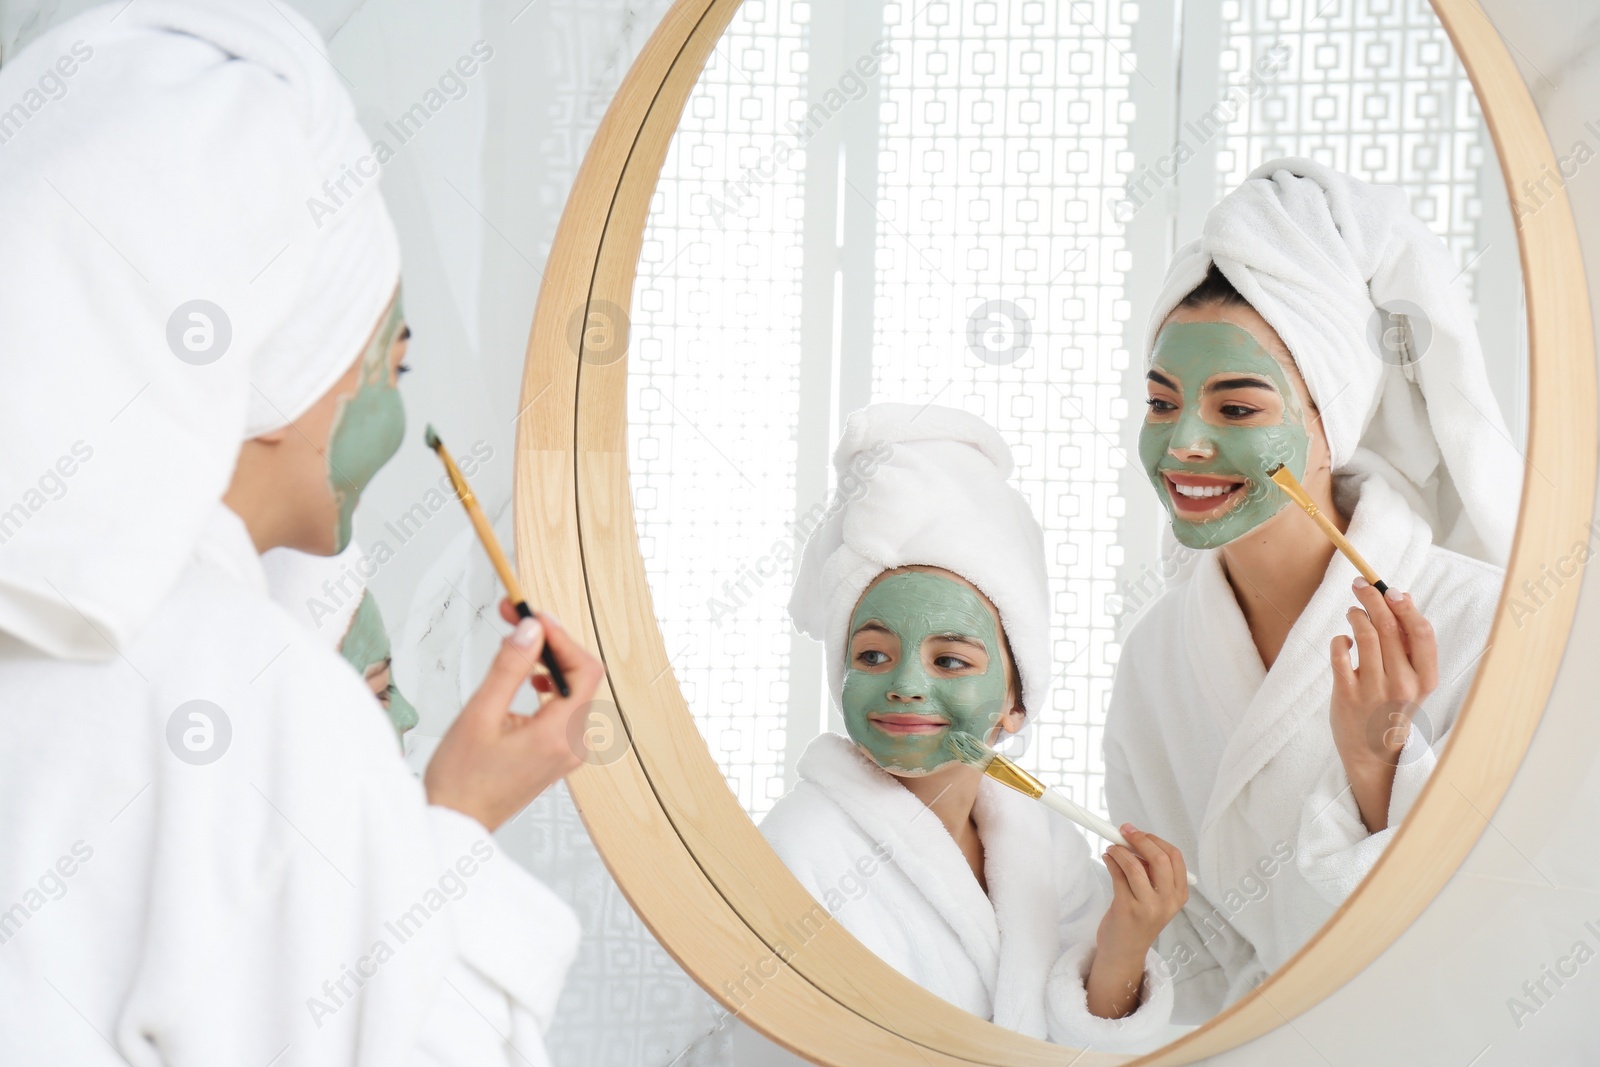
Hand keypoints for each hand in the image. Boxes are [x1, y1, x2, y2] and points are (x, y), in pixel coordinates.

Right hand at [425, 599, 604, 830]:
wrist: (456, 822)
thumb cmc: (461, 780)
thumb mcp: (480, 714)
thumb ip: (509, 667)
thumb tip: (531, 630)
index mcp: (559, 735)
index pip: (585, 669)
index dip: (561, 636)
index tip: (533, 616)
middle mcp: (573, 744)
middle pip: (581, 676)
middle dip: (551, 643)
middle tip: (517, 619)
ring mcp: (568, 751)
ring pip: (574, 690)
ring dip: (549, 662)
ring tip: (518, 646)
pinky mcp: (558, 754)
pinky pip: (565, 709)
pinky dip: (548, 685)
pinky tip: (526, 680)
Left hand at [1087, 825, 1187, 1018]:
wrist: (1125, 951)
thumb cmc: (1139, 918)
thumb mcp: (1155, 897)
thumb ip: (1152, 872)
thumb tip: (1135, 840)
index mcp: (1179, 895)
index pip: (1175, 857)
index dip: (1155, 840)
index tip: (1139, 832)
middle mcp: (1167, 902)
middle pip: (1159, 858)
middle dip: (1139, 839)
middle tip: (1124, 831)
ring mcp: (1148, 907)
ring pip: (1135, 866)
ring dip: (1120, 851)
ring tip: (1111, 848)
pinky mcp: (1127, 910)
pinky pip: (1118, 875)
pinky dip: (1111, 861)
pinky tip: (1107, 858)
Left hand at [1329, 579, 1438, 831]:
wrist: (1374, 752)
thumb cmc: (1393, 705)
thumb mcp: (1412, 679)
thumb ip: (1408, 644)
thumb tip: (1399, 596)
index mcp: (1425, 679)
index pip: (1422, 633)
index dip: (1406, 606)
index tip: (1391, 590)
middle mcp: (1403, 684)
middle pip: (1389, 627)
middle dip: (1372, 598)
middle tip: (1360, 585)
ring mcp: (1374, 690)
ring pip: (1364, 635)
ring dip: (1355, 615)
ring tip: (1353, 613)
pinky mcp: (1347, 694)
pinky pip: (1340, 651)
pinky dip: (1340, 639)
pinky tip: (1344, 642)